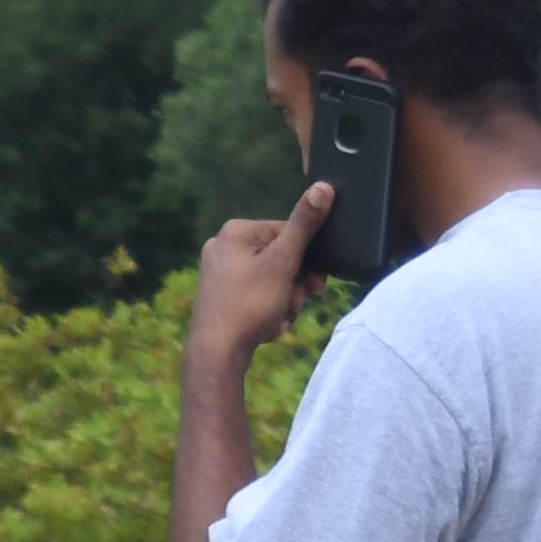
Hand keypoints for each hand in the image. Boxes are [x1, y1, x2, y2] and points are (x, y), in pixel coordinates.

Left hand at [190, 184, 328, 374]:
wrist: (217, 354)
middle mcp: (222, 247)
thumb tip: (323, 187)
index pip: (289, 232)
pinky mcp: (220, 297)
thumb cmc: (248, 304)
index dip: (308, 258)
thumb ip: (305, 225)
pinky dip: (269, 311)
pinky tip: (268, 326)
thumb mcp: (283, 261)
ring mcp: (218, 273)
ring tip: (280, 316)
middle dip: (296, 283)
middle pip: (281, 258)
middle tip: (298, 301)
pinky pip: (257, 297)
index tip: (316, 282)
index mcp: (236, 231)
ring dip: (286, 300)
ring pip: (273, 280)